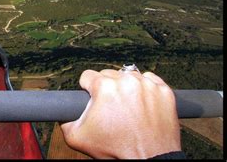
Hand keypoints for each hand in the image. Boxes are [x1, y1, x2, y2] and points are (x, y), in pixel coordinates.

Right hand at [60, 69, 180, 158]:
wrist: (149, 160)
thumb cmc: (117, 150)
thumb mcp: (77, 138)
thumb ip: (64, 120)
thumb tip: (63, 112)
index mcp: (105, 87)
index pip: (87, 76)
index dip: (87, 89)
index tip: (93, 99)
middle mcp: (127, 81)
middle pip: (108, 74)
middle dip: (106, 89)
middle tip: (110, 108)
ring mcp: (147, 85)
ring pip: (128, 76)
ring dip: (125, 88)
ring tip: (127, 107)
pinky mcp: (164, 91)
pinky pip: (150, 80)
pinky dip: (145, 89)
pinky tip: (141, 104)